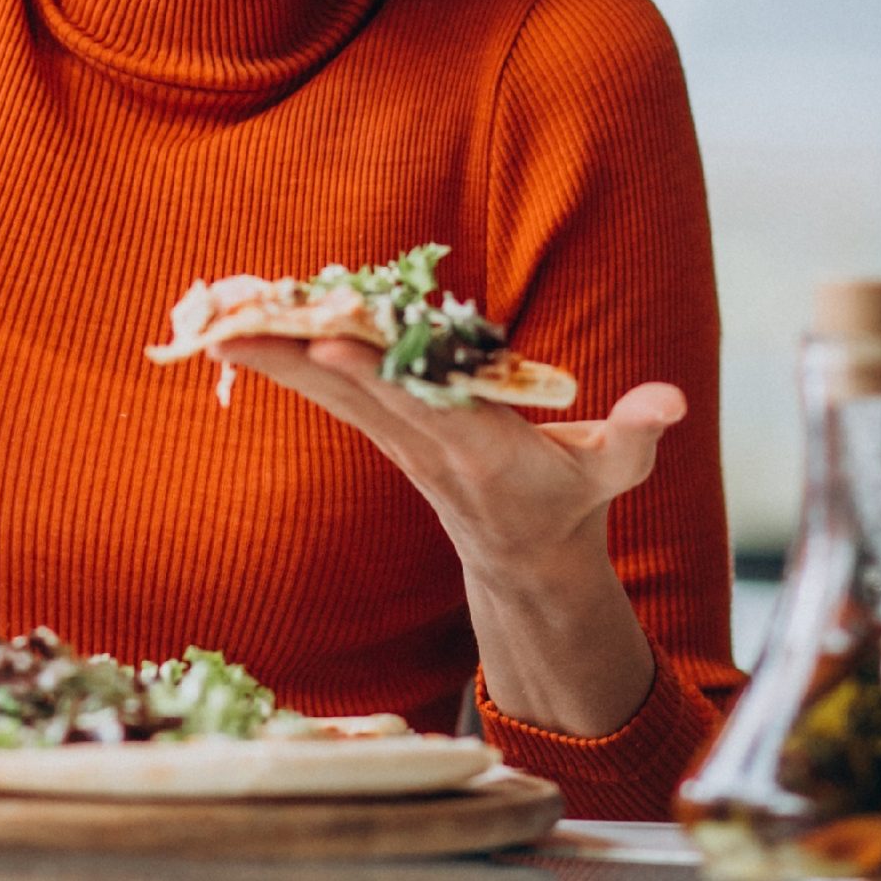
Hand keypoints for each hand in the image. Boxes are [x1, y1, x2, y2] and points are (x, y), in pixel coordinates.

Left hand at [217, 334, 684, 735]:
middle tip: (237, 328)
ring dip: (270, 358)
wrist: (524, 555)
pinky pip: (322, 388)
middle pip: (352, 392)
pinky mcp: (379, 426)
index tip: (331, 344)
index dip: (376, 374)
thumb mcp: (613, 472)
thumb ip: (636, 435)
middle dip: (296, 360)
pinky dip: (279, 360)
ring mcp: (394, 435)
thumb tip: (668, 400)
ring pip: (324, 389)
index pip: (420, 403)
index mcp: (478, 445)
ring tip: (212, 324)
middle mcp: (424, 439)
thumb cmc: (570, 498)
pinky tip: (231, 334)